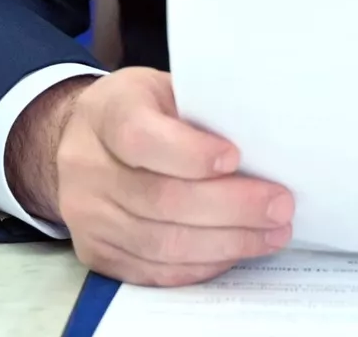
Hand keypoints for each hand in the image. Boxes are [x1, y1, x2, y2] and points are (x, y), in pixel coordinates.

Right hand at [7, 67, 294, 285]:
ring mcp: (88, 216)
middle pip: (160, 199)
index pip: (141, 138)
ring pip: (161, 243)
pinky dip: (202, 264)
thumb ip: (201, 110)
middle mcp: (88, 168)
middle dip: (230, 207)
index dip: (191, 153)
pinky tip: (236, 250)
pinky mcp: (96, 252)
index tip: (237, 158)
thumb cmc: (139, 108)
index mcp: (107, 114)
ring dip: (225, 243)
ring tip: (272, 234)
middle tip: (280, 206)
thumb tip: (264, 143)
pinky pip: (154, 270)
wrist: (78, 138)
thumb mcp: (163, 88)